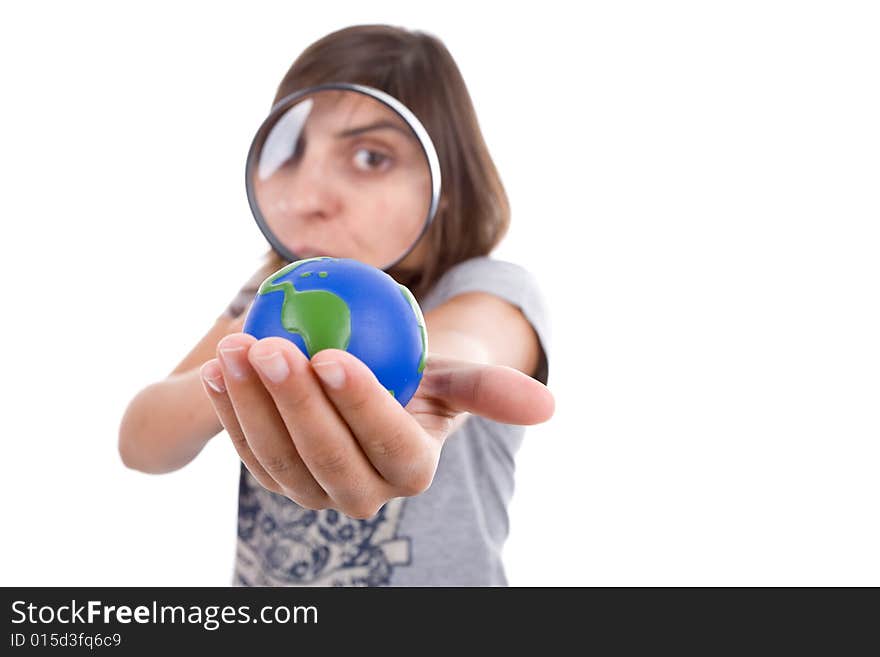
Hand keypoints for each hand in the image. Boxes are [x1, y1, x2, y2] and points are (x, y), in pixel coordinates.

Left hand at [199, 333, 553, 517]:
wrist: (378, 392)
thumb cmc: (421, 377)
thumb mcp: (453, 374)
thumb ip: (490, 388)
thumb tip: (549, 406)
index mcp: (412, 471)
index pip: (389, 444)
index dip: (360, 405)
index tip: (332, 354)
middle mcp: (364, 495)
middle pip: (326, 457)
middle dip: (294, 404)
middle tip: (270, 345)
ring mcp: (315, 493)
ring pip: (279, 458)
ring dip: (251, 404)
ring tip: (234, 346)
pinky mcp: (278, 478)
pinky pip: (249, 450)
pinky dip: (230, 410)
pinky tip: (218, 367)